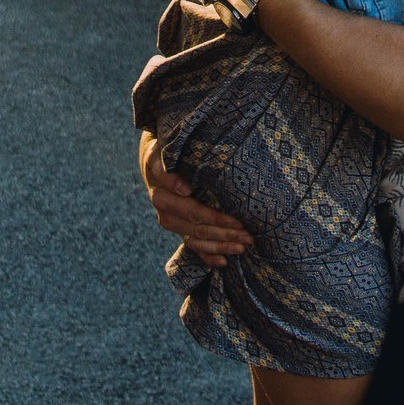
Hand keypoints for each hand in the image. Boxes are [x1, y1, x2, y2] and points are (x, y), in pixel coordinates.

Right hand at [141, 131, 251, 266]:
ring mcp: (169, 218)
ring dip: (219, 242)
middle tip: (245, 229)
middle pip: (191, 216)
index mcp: (158, 175)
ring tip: (243, 245)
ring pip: (193, 235)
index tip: (190, 189)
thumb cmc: (174, 148)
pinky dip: (207, 255)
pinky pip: (191, 246)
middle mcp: (161, 201)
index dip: (180, 187)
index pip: (171, 184)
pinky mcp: (178, 228)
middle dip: (219, 224)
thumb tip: (186, 182)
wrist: (159, 163)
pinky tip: (224, 262)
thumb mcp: (171, 142)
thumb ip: (175, 153)